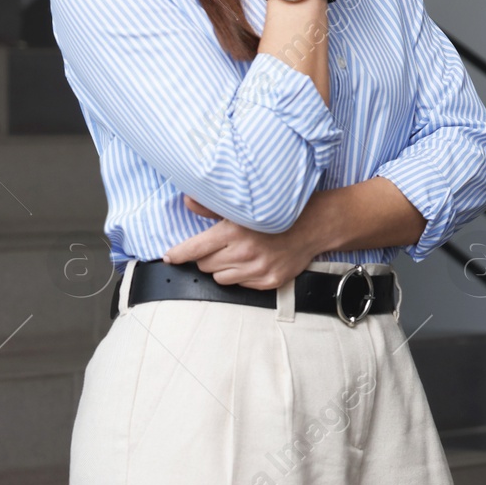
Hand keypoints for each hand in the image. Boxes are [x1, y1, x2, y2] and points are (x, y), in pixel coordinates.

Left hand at [163, 193, 328, 288]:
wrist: (316, 225)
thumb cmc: (281, 211)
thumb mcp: (248, 204)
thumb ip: (214, 206)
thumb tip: (188, 200)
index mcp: (235, 232)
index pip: (195, 249)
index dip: (178, 254)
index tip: (169, 257)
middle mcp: (245, 253)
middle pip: (205, 265)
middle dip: (207, 257)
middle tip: (220, 246)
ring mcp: (258, 270)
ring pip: (220, 278)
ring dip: (223, 268)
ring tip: (238, 253)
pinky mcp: (269, 281)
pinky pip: (241, 285)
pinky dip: (242, 275)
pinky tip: (254, 261)